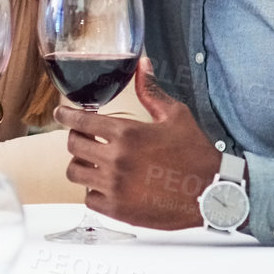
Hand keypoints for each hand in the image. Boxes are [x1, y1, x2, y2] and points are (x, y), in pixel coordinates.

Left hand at [54, 57, 221, 229]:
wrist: (213, 192)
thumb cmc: (195, 153)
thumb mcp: (175, 116)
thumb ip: (151, 91)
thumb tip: (142, 64)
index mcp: (127, 134)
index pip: (80, 122)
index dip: (66, 116)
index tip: (61, 114)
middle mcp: (116, 160)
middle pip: (73, 146)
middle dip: (76, 138)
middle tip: (85, 138)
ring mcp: (115, 186)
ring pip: (75, 172)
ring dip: (81, 164)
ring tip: (93, 162)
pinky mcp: (118, 209)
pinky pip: (88, 197)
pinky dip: (93, 190)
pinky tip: (105, 184)